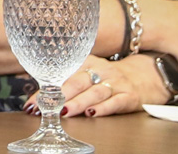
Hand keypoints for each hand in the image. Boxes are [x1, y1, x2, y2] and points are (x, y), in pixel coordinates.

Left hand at [25, 55, 166, 118]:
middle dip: (59, 95)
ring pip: (95, 92)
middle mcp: (101, 71)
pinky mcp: (130, 96)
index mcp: (86, 62)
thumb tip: (32, 83)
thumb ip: (65, 77)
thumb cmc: (108, 77)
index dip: (45, 89)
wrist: (146, 77)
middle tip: (45, 106)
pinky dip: (103, 108)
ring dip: (79, 102)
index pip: (62, 74)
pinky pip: (116, 102)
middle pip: (77, 81)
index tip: (32, 103)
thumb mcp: (88, 71)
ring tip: (65, 111)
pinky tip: (92, 114)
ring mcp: (116, 83)